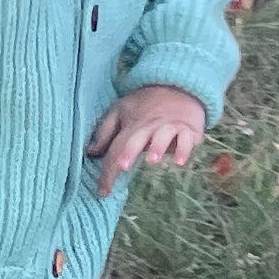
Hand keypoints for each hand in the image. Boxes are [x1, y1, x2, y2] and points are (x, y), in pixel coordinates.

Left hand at [89, 82, 206, 189]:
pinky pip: (186, 139)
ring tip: (152, 160)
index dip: (108, 170)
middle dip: (129, 152)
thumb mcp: (120, 111)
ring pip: (162, 137)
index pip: (115, 148)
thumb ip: (105, 132)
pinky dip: (183, 149)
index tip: (103, 191)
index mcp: (130, 126)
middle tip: (122, 167)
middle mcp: (148, 127)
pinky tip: (180, 161)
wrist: (177, 86)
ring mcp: (168, 127)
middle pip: (136, 139)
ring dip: (157, 148)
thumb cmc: (145, 105)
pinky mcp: (187, 129)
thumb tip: (91, 152)